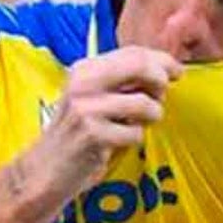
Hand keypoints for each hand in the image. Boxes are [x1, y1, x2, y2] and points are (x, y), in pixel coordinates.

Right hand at [27, 46, 182, 201]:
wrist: (45, 170)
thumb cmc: (75, 134)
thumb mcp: (91, 98)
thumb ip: (121, 81)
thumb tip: (164, 70)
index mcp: (84, 68)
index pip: (132, 52)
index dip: (161, 60)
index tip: (177, 71)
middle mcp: (83, 83)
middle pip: (140, 66)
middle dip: (161, 80)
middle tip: (163, 95)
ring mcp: (87, 109)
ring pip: (144, 103)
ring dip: (151, 116)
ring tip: (138, 123)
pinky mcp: (93, 135)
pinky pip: (136, 132)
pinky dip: (135, 138)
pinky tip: (119, 143)